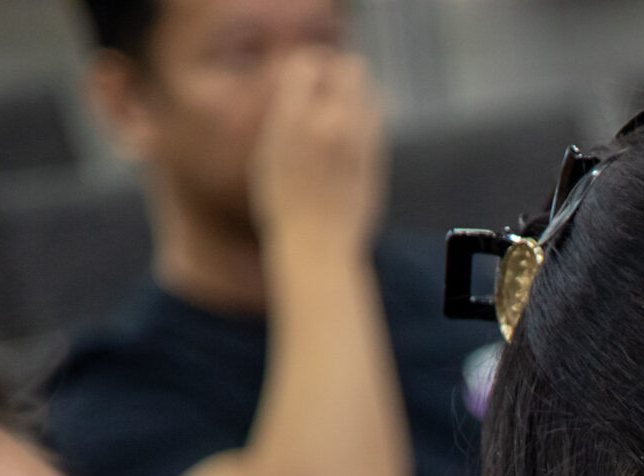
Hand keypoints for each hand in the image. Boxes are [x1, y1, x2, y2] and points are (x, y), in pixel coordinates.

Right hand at [250, 48, 386, 254]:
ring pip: (369, 90)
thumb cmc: (282, 204)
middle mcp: (328, 124)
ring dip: (354, 92)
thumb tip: (303, 86)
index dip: (307, 66)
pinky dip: (364, 115)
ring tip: (337, 111)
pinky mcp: (375, 156)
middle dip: (337, 71)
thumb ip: (286, 114)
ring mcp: (357, 140)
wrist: (316, 245)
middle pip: (349, 68)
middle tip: (325, 89)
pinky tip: (349, 133)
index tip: (305, 79)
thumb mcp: (267, 153)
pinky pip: (376, 117)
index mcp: (292, 119)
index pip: (308, 62)